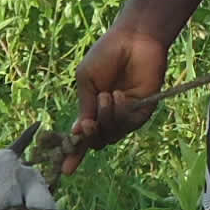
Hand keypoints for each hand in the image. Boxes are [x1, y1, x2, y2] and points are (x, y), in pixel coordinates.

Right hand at [61, 22, 170, 174]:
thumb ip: (84, 107)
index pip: (83, 136)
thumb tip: (78, 133)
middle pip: (98, 141)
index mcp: (92, 108)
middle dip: (90, 136)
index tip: (65, 170)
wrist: (132, 39)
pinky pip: (128, 124)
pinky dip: (121, 112)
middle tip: (86, 125)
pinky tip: (120, 95)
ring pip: (112, 134)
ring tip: (107, 95)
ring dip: (106, 118)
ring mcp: (127, 115)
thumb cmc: (106, 55)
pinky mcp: (143, 111)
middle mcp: (109, 115)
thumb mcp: (86, 81)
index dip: (74, 154)